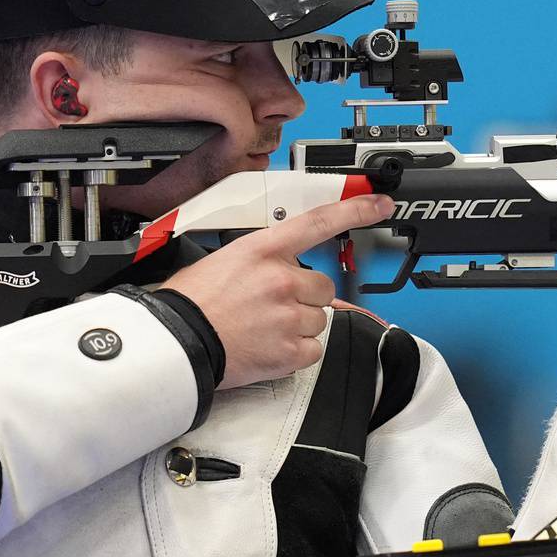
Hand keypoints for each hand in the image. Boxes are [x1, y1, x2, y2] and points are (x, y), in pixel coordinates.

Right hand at [160, 195, 392, 387]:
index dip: (355, 210)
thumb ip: (264, 260)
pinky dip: (297, 352)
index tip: (379, 204)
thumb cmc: (191, 303)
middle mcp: (282, 279)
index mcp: (263, 250)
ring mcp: (288, 315)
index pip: (319, 222)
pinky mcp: (290, 350)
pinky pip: (314, 349)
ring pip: (320, 319)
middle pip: (324, 286)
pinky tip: (270, 346)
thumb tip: (288, 271)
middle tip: (274, 307)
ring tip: (264, 328)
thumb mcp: (225, 260)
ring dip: (300, 325)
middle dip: (306, 297)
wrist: (177, 342)